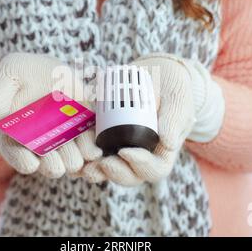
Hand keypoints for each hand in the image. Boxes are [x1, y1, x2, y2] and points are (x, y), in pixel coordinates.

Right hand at [0, 53, 101, 177]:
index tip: (31, 163)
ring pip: (72, 159)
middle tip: (62, 157)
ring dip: (78, 156)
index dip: (24, 161)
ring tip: (84, 149)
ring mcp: (63, 141)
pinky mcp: (82, 131)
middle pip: (49, 164)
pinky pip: (90, 147)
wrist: (45, 72)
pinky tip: (96, 146)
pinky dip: (93, 147)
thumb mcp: (7, 78)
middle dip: (56, 162)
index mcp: (15, 138)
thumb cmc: (19, 77)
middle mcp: (40, 145)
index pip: (18, 157)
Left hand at [82, 53, 196, 185]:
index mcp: (162, 153)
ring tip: (84, 166)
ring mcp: (122, 150)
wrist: (156, 76)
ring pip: (109, 169)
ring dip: (96, 171)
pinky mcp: (106, 139)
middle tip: (103, 163)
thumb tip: (167, 142)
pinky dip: (84, 156)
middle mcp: (141, 157)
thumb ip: (174, 120)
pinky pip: (94, 154)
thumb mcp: (178, 102)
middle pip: (129, 175)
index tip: (125, 151)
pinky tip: (73, 152)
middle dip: (115, 173)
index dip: (139, 165)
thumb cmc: (172, 90)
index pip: (153, 169)